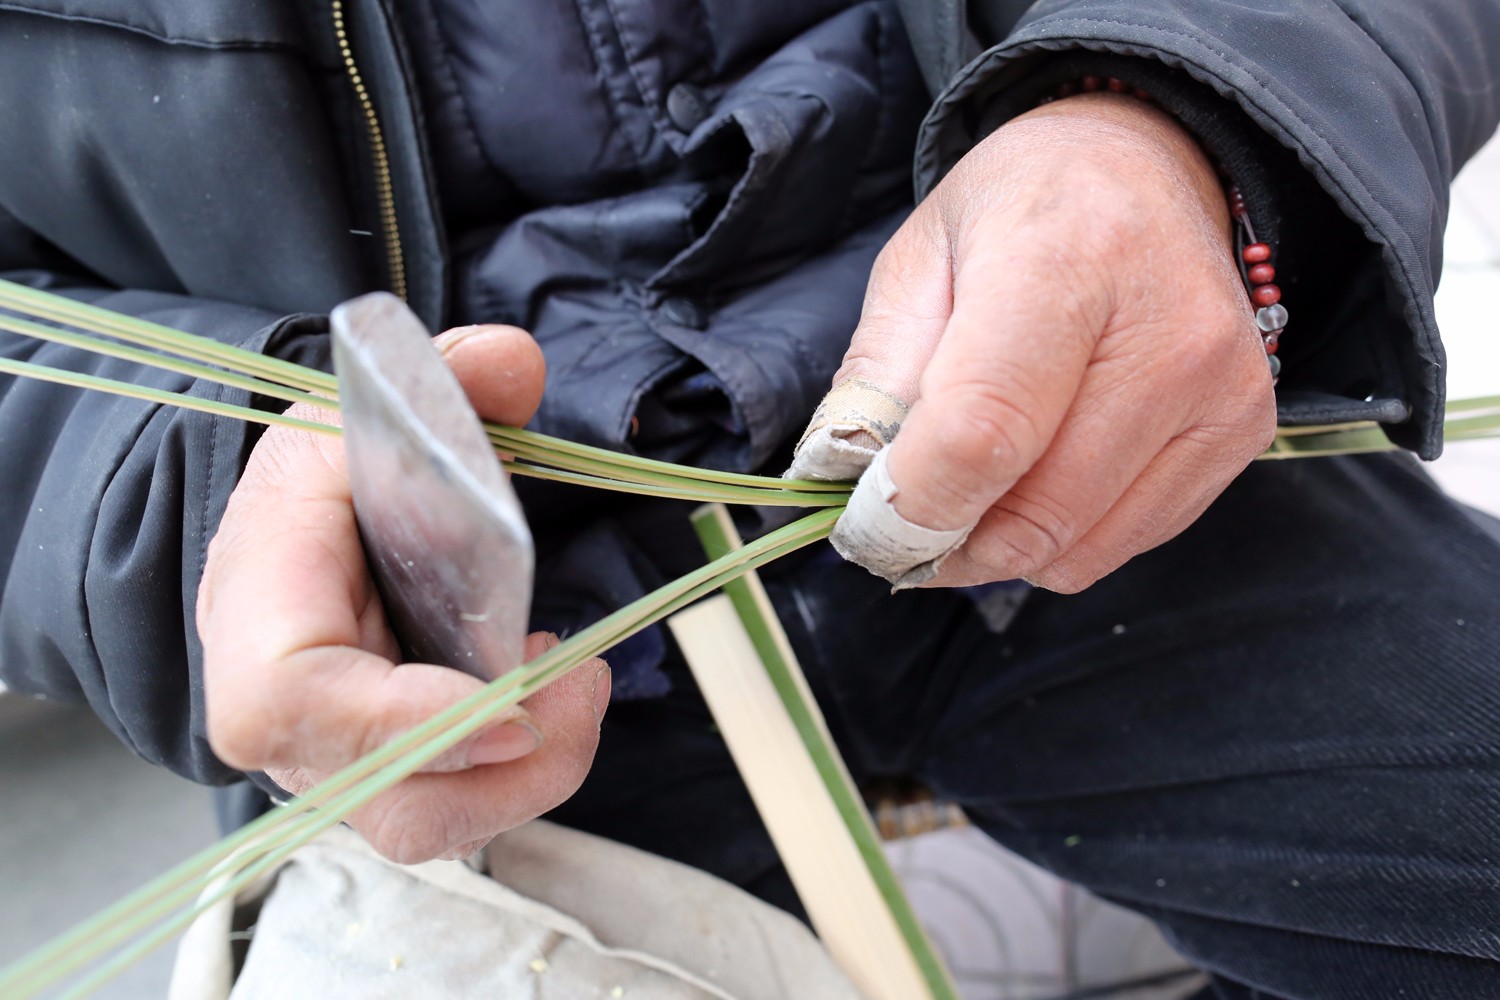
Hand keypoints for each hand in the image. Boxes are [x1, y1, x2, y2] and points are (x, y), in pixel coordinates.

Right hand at [197, 325, 610, 863]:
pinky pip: (458, 804)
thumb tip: (510, 362)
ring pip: (434, 822)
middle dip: (508, 766)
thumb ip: (435, 385)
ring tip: (578, 687)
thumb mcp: (357, 418)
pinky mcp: (390, 776)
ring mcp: (340, 762)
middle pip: (389, 799)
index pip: (296, 702)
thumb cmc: (313, 492)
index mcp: (258, 616)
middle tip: (584, 685)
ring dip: (532, 770)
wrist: (286, 551)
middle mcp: (290, 720)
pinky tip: (541, 693)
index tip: (508, 703)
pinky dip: (519, 764)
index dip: (400, 721)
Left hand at [791, 93, 1275, 590]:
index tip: (867, 524)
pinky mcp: (1242, 434)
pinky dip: (1060, 539)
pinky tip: (1036, 482)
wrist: (1148, 168)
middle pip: (1037, 511)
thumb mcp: (920, 259)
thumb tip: (850, 486)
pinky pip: (1123, 544)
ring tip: (966, 499)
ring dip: (1001, 552)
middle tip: (902, 528)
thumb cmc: (1021, 211)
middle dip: (948, 543)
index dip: (914, 503)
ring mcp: (1220, 390)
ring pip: (1078, 548)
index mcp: (1069, 258)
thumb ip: (878, 374)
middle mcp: (1168, 331)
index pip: (985, 431)